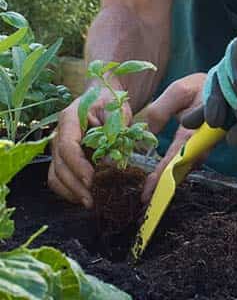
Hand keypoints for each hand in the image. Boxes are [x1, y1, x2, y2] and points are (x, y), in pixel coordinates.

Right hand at [48, 83, 131, 207]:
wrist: (102, 97)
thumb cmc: (110, 101)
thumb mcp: (117, 109)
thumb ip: (115, 131)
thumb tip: (112, 161)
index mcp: (70, 119)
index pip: (67, 146)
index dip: (77, 165)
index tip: (91, 180)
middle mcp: (58, 134)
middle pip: (60, 164)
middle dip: (75, 185)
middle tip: (91, 199)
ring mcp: (57, 147)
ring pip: (55, 174)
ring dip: (70, 191)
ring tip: (88, 203)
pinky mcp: (62, 157)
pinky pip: (59, 177)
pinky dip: (69, 189)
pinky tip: (83, 196)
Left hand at [141, 73, 206, 202]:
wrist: (224, 85)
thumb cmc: (199, 87)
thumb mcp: (179, 91)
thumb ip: (160, 111)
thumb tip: (146, 134)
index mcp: (198, 128)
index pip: (178, 156)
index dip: (162, 174)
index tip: (148, 191)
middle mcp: (204, 143)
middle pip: (183, 170)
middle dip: (164, 186)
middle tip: (146, 200)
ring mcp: (205, 147)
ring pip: (186, 169)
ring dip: (169, 182)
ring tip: (150, 195)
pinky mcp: (203, 148)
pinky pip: (188, 163)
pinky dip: (174, 172)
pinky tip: (161, 179)